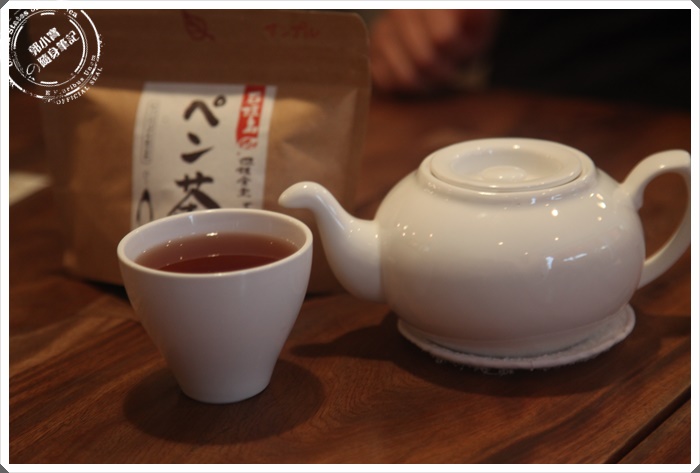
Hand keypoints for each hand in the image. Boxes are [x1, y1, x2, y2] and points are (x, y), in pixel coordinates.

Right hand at [369, 9, 498, 94]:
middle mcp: (399, 10)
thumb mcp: (479, 18)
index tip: (467, 51)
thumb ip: (475, 15)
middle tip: (451, 70)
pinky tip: (417, 77)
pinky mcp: (372, 52)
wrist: (440, 27)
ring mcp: (382, 32)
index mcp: (426, 1)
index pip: (444, 37)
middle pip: (425, 59)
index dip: (460, 51)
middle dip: (444, 72)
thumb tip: (471, 13)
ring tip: (436, 76)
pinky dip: (404, 87)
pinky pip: (384, 81)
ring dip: (426, 84)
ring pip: (405, 75)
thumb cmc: (463, 27)